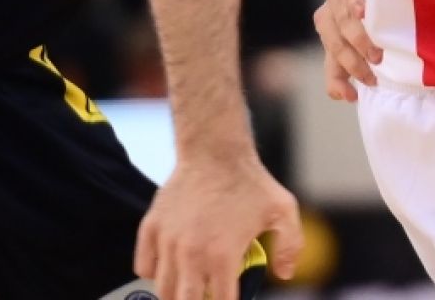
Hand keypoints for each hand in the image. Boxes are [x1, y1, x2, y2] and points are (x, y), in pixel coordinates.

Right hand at [135, 152, 302, 299]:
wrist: (214, 150)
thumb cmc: (250, 181)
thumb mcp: (283, 211)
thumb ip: (290, 246)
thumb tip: (284, 274)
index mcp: (223, 257)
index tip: (231, 298)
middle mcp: (191, 254)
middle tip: (208, 294)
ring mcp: (168, 242)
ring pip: (163, 290)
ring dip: (177, 293)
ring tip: (190, 287)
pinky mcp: (151, 227)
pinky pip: (143, 265)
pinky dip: (154, 272)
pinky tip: (170, 267)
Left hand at [312, 0, 381, 101]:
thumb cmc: (362, 18)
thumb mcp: (352, 43)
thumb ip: (344, 69)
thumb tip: (348, 97)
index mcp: (327, 38)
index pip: (332, 65)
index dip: (340, 82)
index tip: (354, 96)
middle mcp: (327, 19)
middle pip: (337, 45)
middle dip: (355, 62)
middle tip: (376, 68)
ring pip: (344, 22)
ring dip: (360, 40)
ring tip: (377, 52)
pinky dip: (355, 4)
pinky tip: (364, 12)